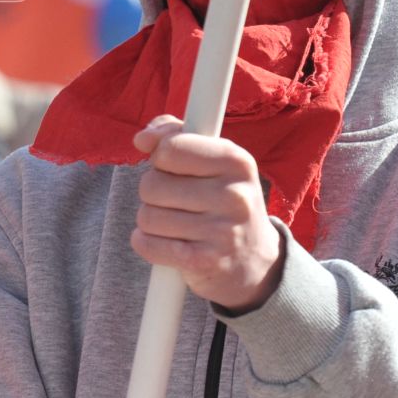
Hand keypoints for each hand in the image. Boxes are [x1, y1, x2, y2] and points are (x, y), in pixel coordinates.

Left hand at [130, 116, 284, 312]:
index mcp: (236, 161)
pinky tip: (166, 243)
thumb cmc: (222, 199)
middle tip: (175, 201)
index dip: (160, 158)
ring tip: (175, 223)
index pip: (170, 148)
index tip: (170, 166)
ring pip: (147, 216)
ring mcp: (222, 231)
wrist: (255, 260)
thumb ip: (174, 135)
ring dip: (151, 221)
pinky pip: (148, 245)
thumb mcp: (212, 160)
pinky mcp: (204, 262)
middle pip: (151, 184)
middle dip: (152, 192)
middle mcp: (234, 195)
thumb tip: (142, 138)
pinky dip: (146, 244)